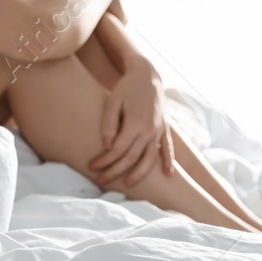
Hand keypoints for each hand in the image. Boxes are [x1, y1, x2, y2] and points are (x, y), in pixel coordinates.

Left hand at [87, 57, 174, 187]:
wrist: (147, 76)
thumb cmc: (126, 88)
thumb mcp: (112, 101)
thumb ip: (109, 124)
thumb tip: (108, 146)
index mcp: (135, 123)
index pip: (118, 150)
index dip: (104, 160)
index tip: (92, 167)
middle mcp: (150, 130)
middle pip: (132, 158)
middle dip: (115, 171)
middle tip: (102, 180)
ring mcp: (159, 130)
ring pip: (150, 158)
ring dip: (140, 173)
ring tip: (128, 184)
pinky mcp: (165, 128)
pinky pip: (168, 148)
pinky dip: (169, 162)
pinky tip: (168, 175)